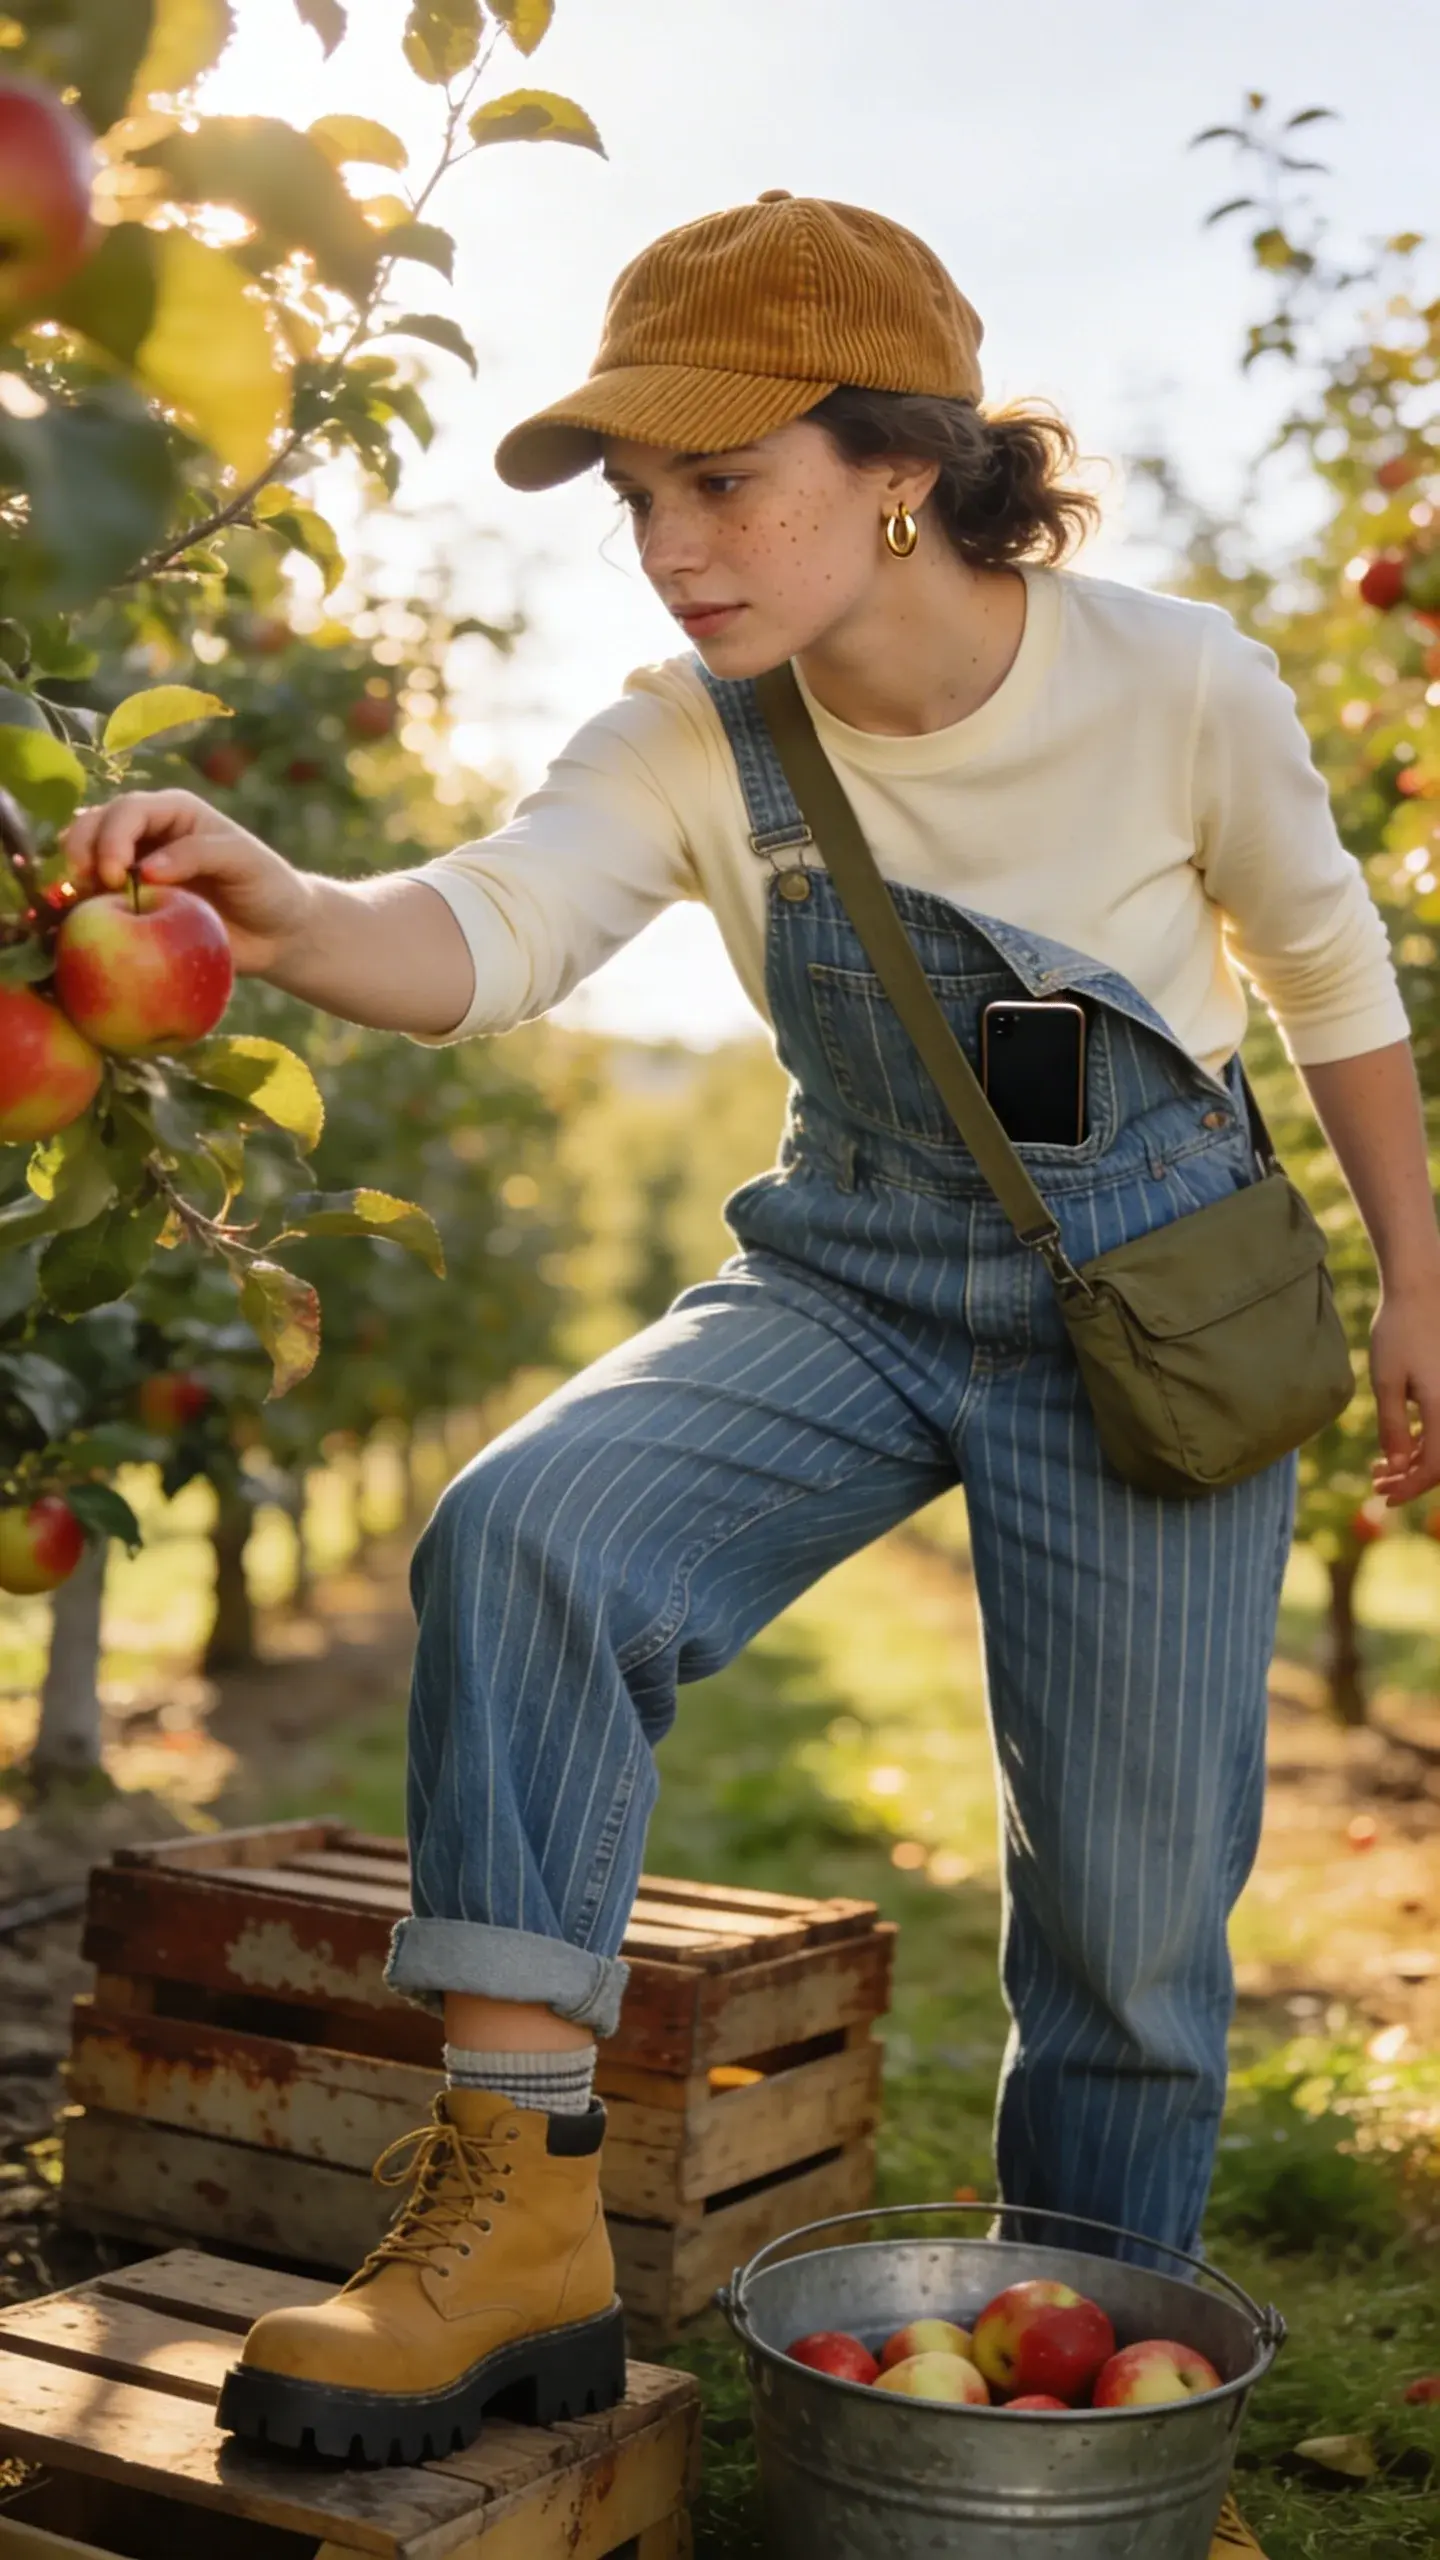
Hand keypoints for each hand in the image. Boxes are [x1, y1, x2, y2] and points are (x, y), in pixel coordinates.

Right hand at [59, 790, 313, 976]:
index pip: (129, 810)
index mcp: (174, 812)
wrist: (277, 933)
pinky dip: (81, 903)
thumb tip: (145, 869)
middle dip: (83, 848)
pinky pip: (96, 897)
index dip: (112, 836)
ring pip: (86, 855)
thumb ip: (199, 854)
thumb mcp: (244, 862)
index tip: (113, 874)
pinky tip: (78, 917)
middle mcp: (148, 834)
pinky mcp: (132, 903)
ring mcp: (135, 868)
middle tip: (86, 884)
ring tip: (78, 899)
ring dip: (74, 874)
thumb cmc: (267, 887)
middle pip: (96, 824)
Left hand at [1369, 1263, 1439, 1504]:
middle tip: (1379, 1483)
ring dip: (1416, 1461)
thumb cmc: (1400, 1332)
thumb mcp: (1386, 1381)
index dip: (1412, 1487)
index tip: (1385, 1496)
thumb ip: (1392, 1426)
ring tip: (1381, 1467)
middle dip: (1412, 1478)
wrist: (1423, 1290)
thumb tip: (1399, 1467)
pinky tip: (1397, 1445)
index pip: (1435, 1467)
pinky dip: (1424, 1440)